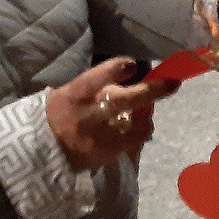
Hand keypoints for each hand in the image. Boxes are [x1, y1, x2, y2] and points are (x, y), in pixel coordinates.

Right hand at [46, 58, 175, 170]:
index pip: (94, 79)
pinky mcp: (105, 154)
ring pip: (135, 123)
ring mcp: (97, 137)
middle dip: (151, 90)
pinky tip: (140, 127)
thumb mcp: (73, 91)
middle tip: (173, 82)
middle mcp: (86, 116)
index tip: (131, 64)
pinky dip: (142, 130)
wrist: (45, 148)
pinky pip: (135, 140)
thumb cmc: (64, 111)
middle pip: (122, 101)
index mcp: (75, 95)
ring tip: (147, 110)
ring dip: (148, 114)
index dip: (114, 70)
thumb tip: (135, 71)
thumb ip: (99, 82)